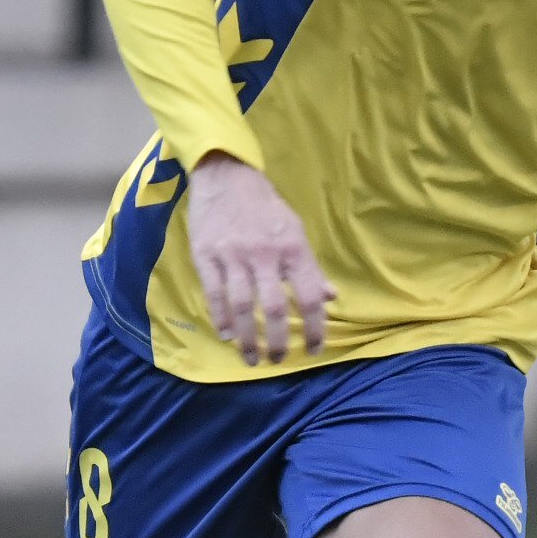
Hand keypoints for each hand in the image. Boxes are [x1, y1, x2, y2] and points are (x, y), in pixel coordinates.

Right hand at [185, 154, 331, 364]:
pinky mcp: (206, 255)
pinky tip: (226, 334)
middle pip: (275, 308)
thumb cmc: (265, 208)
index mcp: (293, 249)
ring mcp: (233, 256)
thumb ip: (311, 268)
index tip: (314, 350)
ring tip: (251, 358)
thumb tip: (330, 297)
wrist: (225, 176)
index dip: (315, 328)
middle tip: (277, 361)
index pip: (309, 296)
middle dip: (278, 341)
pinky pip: (214, 293)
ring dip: (248, 338)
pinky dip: (220, 318)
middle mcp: (265, 254)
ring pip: (243, 306)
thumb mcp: (295, 232)